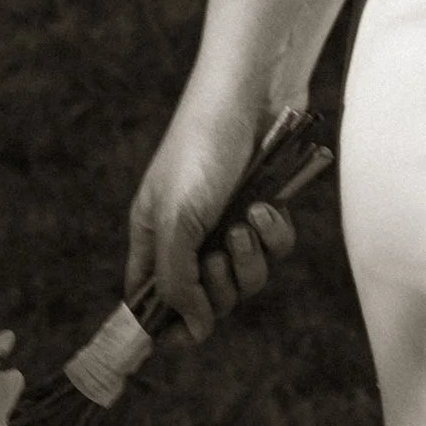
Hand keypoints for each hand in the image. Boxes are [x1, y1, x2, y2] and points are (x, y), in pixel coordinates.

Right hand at [125, 83, 301, 343]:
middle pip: (206, 298)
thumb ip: (177, 281)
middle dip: (221, 286)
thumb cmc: (203, 149)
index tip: (188, 332)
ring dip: (251, 259)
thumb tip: (193, 332)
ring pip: (246, 278)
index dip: (168, 322)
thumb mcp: (177, 219)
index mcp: (153, 236)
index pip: (151, 299)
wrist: (254, 92)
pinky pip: (275, 248)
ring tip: (247, 223)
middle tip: (223, 252)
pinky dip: (274, 234)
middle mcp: (190, 235)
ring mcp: (229, 222)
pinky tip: (268, 205)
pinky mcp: (266, 208)